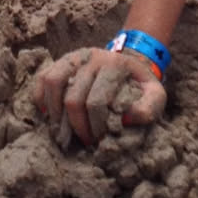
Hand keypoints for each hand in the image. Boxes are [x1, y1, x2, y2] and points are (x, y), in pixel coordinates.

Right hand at [33, 45, 166, 145]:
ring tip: (63, 131)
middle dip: (77, 125)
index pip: (97, 102)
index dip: (95, 126)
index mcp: (116, 65)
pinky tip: (49, 115)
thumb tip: (126, 119)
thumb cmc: (139, 85)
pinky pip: (43, 77)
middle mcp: (93, 57)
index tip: (99, 140)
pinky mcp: (62, 60)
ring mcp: (75, 56)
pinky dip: (41, 97)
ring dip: (55, 113)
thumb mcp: (155, 95)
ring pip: (53, 83)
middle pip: (74, 97)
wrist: (129, 62)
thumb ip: (149, 108)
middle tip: (84, 140)